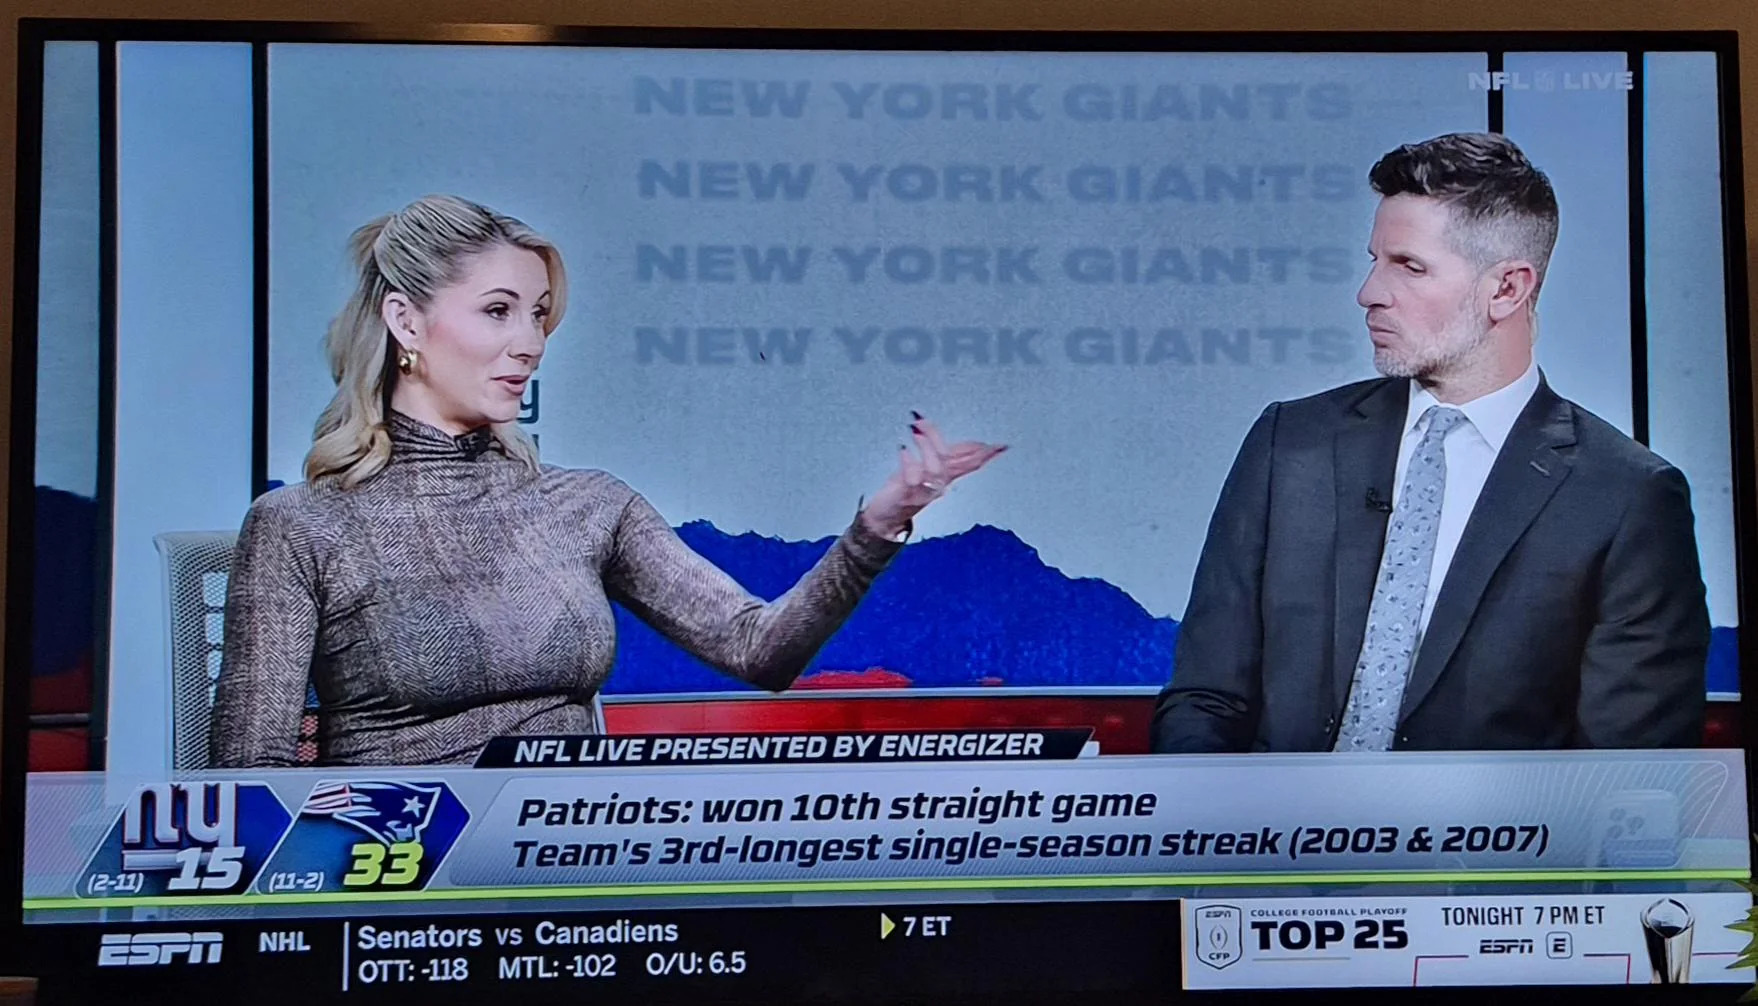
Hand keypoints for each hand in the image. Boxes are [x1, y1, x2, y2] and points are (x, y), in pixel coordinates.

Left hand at [859, 412, 1006, 539]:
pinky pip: (911, 479)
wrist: (886, 517)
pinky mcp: (906, 493)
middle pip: (957, 466)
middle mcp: (937, 485)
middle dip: (968, 450)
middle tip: (971, 435)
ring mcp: (922, 490)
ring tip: (918, 430)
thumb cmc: (906, 490)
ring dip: (928, 446)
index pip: (970, 463)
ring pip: (935, 469)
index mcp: (944, 476)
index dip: (987, 455)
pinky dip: (908, 461)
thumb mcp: (930, 468)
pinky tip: (903, 447)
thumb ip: (951, 456)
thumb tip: (972, 445)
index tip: (1002, 446)